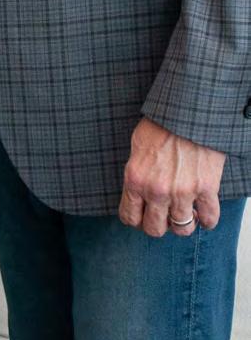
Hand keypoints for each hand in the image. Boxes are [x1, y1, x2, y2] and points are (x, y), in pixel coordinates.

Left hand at [119, 117, 224, 236]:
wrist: (187, 110)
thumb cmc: (161, 123)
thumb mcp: (137, 147)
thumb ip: (137, 173)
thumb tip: (137, 192)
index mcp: (135, 179)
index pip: (129, 217)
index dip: (137, 220)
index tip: (144, 216)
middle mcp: (157, 191)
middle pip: (155, 229)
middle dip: (159, 224)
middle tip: (165, 215)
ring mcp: (182, 192)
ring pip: (182, 228)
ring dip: (183, 222)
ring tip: (186, 212)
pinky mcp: (206, 188)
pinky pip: (210, 218)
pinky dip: (208, 219)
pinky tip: (204, 212)